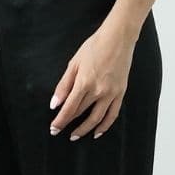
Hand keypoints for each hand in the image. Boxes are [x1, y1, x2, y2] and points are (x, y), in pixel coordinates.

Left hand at [49, 19, 137, 140]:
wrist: (118, 39)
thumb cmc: (94, 47)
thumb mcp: (74, 63)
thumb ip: (63, 85)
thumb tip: (55, 104)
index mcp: (84, 83)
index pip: (69, 108)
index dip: (60, 121)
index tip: (53, 128)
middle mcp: (98, 91)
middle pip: (80, 113)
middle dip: (68, 124)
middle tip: (59, 131)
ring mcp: (111, 93)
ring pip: (96, 118)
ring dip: (85, 129)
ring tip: (75, 136)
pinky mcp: (120, 93)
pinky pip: (112, 114)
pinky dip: (105, 126)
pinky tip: (97, 132)